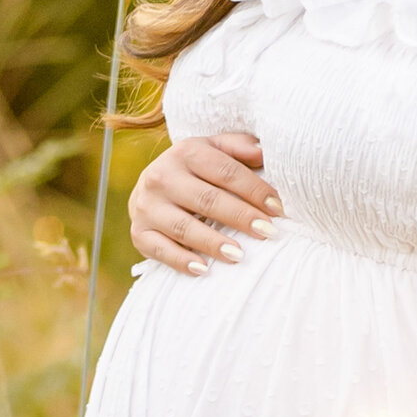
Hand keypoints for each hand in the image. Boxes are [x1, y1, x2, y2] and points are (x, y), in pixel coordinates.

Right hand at [128, 131, 279, 275]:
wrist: (151, 187)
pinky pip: (159, 249)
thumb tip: (263, 151)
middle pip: (206, 199)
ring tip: (239, 255)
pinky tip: (203, 269)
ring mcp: (147, 206)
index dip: (254, 189)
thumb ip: (238, 147)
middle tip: (268, 232)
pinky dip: (181, 260)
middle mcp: (162, 176)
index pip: (225, 171)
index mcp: (185, 152)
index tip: (278, 208)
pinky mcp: (139, 232)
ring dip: (213, 243)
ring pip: (184, 227)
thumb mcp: (214, 149)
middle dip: (240, 217)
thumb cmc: (195, 170)